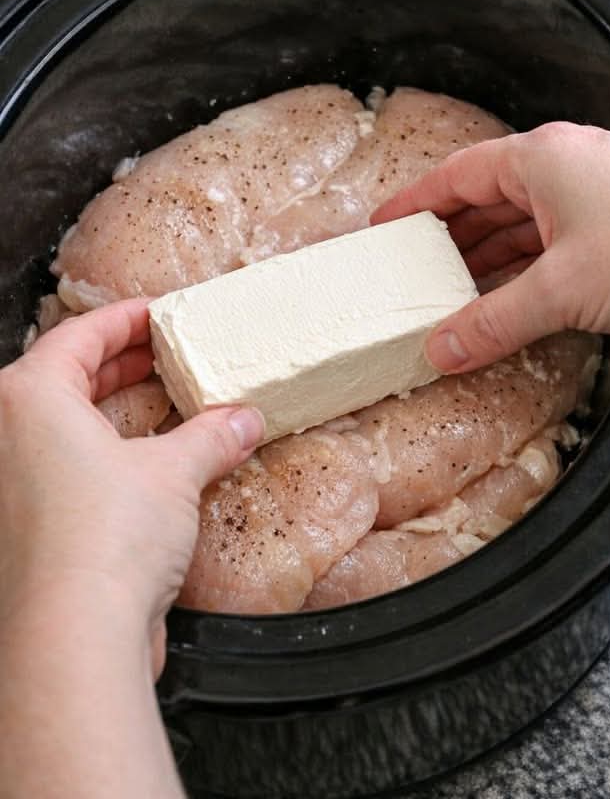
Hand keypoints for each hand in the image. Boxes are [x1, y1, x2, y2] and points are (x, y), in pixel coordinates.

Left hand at [0, 299, 263, 676]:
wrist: (74, 642)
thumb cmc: (101, 544)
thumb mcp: (174, 472)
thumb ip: (211, 437)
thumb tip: (241, 422)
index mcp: (29, 399)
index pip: (79, 336)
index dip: (126, 320)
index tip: (158, 313)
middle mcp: (8, 438)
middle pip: (68, 378)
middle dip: (124, 365)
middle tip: (167, 354)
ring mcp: (15, 485)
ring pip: (68, 428)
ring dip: (120, 414)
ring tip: (172, 406)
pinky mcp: (30, 529)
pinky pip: (71, 472)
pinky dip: (111, 459)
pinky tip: (159, 467)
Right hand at [373, 122, 609, 371]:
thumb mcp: (560, 289)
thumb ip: (494, 321)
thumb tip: (442, 348)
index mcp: (538, 160)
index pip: (456, 176)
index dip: (415, 204)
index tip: (385, 228)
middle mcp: (561, 170)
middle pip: (485, 201)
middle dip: (449, 241)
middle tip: (412, 275)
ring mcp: (591, 198)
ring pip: (520, 227)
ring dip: (487, 262)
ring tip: (450, 297)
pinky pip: (551, 248)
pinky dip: (524, 273)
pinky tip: (506, 302)